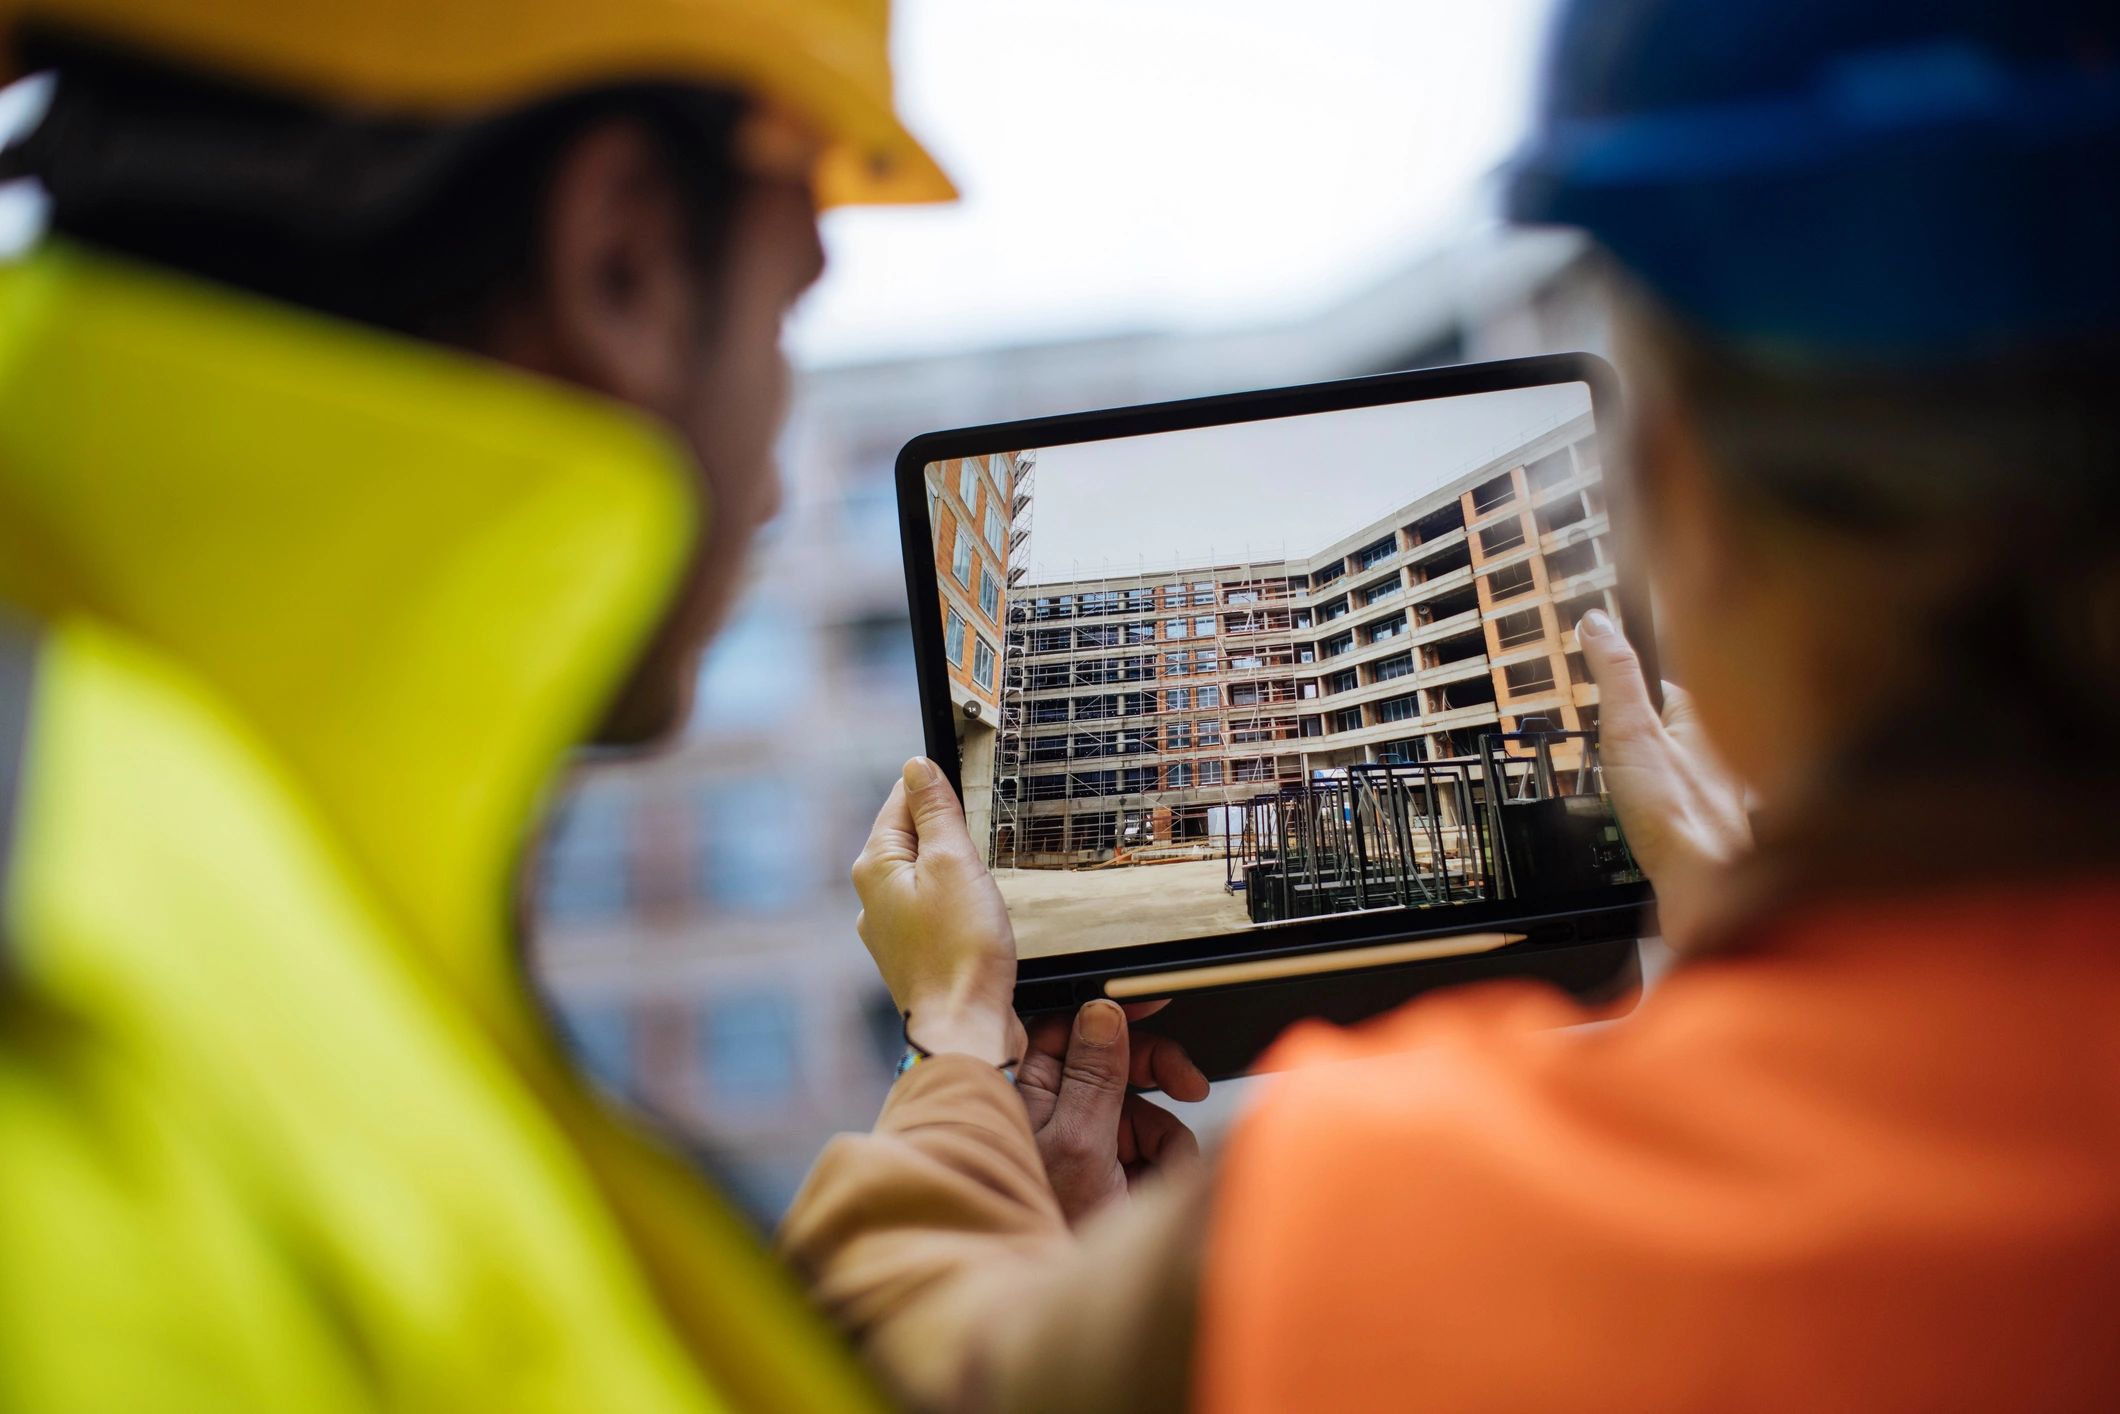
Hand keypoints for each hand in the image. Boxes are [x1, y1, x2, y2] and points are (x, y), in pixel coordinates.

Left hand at [853, 758, 1022, 1064]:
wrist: (965, 1027)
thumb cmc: (960, 950)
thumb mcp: (953, 862)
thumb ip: (934, 811)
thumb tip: (917, 766)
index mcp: (875, 866)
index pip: (901, 800)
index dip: (937, 789)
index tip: (968, 790)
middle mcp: (874, 897)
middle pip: (913, 838)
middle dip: (950, 834)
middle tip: (982, 846)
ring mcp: (892, 929)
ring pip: (927, 876)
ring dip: (957, 872)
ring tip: (983, 886)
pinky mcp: (915, 955)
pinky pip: (935, 911)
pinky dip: (958, 905)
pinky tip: (978, 917)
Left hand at [1017, 1000, 1209, 1223]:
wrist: (1053, 1298)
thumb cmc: (1043, 1226)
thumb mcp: (1076, 1144)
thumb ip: (1093, 1077)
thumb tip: (1102, 1013)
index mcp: (1028, 1092)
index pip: (1070, 1027)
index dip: (1111, 1010)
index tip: (1153, 1001)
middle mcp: (1053, 1109)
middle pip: (1113, 1060)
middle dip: (1154, 1071)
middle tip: (1185, 1083)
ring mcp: (1083, 1138)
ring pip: (1139, 1104)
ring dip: (1161, 1134)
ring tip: (1157, 1170)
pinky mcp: (1109, 1166)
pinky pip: (1150, 1142)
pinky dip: (1163, 1162)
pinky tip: (1156, 1186)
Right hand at [1577, 609, 1750, 951]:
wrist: (1708, 886)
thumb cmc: (1674, 815)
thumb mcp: (1631, 732)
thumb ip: (1616, 675)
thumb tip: (1597, 620)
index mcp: (1701, 717)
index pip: (1658, 688)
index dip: (1626, 700)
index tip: (1606, 710)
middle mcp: (1719, 747)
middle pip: (1666, 728)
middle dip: (1637, 742)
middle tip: (1618, 769)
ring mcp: (1719, 787)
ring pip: (1675, 767)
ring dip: (1651, 779)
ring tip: (1635, 801)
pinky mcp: (1715, 822)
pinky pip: (1683, 801)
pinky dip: (1665, 810)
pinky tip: (1654, 826)